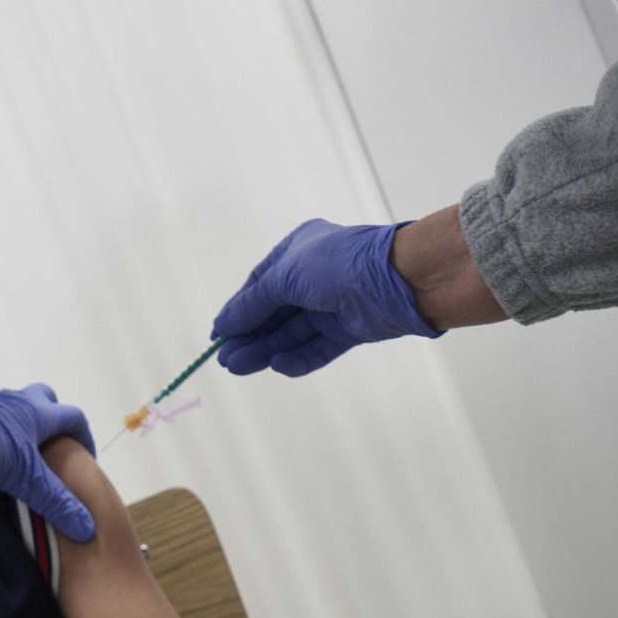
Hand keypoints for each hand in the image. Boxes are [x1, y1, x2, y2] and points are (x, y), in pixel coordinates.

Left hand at [0, 383, 96, 541]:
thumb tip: (87, 527)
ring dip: (28, 425)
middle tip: (55, 448)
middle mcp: (20, 400)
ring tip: (26, 454)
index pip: (74, 417)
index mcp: (39, 412)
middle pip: (48, 401)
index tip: (86, 458)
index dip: (85, 437)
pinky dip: (6, 430)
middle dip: (56, 421)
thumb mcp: (27, 480)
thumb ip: (56, 502)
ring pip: (20, 407)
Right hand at [212, 219, 440, 376]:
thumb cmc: (337, 263)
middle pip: (273, 313)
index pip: (259, 285)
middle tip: (225, 360)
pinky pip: (317, 347)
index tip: (217, 335)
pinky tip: (277, 365)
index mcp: (298, 251)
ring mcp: (332, 304)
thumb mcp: (284, 278)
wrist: (399, 278)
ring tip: (238, 366)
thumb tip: (222, 324)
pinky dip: (297, 358)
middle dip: (249, 336)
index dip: (237, 311)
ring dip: (265, 350)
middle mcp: (314, 277)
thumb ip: (252, 304)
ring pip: (292, 333)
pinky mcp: (350, 329)